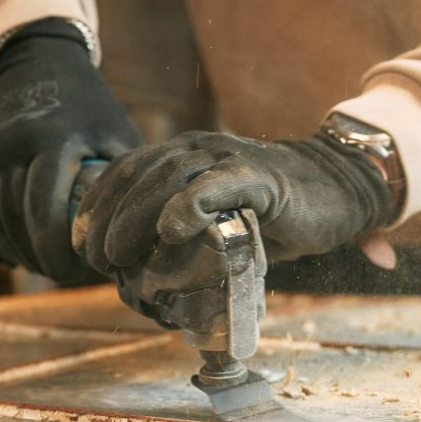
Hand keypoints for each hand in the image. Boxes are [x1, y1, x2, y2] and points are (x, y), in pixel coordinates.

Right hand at [0, 18, 141, 283]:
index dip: (61, 251)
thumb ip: (129, 180)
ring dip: (22, 250)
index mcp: (52, 141)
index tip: (80, 271)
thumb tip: (150, 234)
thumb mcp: (117, 134)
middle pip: (20, 221)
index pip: (47, 211)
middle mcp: (13, 147)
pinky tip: (27, 252)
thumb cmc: (91, 106)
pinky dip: (6, 235)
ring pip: (0, 219)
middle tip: (67, 277)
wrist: (37, 60)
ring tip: (49, 269)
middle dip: (41, 257)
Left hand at [72, 130, 392, 275]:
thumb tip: (144, 271)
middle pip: (137, 175)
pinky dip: (189, 208)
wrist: (338, 189)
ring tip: (119, 256)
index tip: (82, 244)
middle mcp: (199, 149)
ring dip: (135, 219)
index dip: (96, 205)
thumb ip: (186, 233)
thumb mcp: (221, 219)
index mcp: (184, 154)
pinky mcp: (259, 178)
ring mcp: (228, 160)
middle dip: (108, 219)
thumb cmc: (275, 212)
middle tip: (97, 260)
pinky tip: (171, 233)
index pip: (125, 170)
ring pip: (167, 179)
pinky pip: (215, 187)